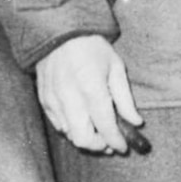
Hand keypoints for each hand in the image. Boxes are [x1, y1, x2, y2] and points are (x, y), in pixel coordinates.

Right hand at [36, 34, 144, 154]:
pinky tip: (83, 121)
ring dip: (86, 139)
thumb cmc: (92, 49)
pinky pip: (59, 126)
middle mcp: (70, 99)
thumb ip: (125, 98)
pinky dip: (72, 130)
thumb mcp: (116, 67)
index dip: (116, 141)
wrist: (59, 34)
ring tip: (100, 132)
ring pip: (70, 136)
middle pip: (83, 139)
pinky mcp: (44, 102)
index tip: (124, 147)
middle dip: (100, 146)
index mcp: (92, 88)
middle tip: (111, 142)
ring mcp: (54, 102)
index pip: (105, 126)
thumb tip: (136, 122)